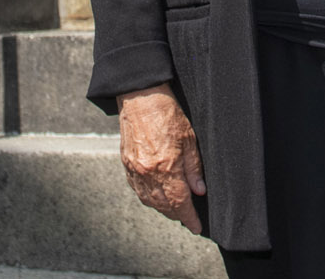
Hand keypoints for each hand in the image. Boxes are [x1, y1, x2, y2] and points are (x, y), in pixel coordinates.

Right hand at [118, 84, 205, 233]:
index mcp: (166, 167)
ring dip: (163, 209)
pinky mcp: (126, 164)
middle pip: (163, 206)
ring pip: (149, 200)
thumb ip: (194, 168)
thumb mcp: (190, 139)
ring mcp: (135, 170)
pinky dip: (148, 197)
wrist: (141, 97)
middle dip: (177, 215)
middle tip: (188, 218)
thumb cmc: (167, 113)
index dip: (189, 218)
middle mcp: (148, 173)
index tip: (196, 226)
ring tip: (174, 210)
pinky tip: (156, 196)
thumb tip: (198, 191)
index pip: (179, 203)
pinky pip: (137, 190)